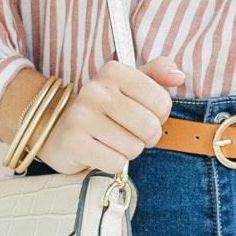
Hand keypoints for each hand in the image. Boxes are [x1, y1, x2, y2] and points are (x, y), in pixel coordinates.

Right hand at [8, 56, 183, 173]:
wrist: (57, 130)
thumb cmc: (103, 110)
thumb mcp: (128, 86)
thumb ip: (156, 75)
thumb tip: (178, 76)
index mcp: (113, 72)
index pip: (161, 101)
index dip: (159, 116)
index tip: (144, 115)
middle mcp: (95, 89)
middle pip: (149, 126)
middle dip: (147, 138)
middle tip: (132, 134)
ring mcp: (82, 116)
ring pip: (133, 147)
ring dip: (128, 151)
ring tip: (112, 141)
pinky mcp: (74, 142)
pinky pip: (115, 162)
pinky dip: (113, 163)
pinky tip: (100, 152)